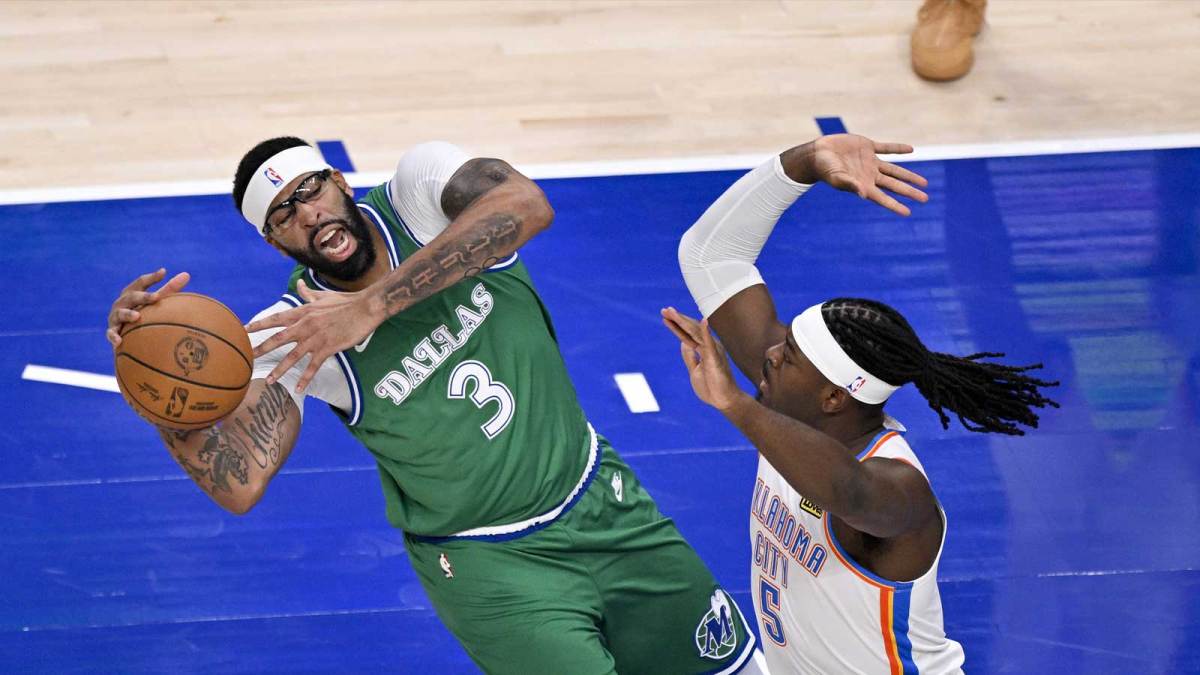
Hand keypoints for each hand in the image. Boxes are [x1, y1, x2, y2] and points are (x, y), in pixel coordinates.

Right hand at [106, 268, 190, 346]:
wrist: (128, 333)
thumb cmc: (144, 312)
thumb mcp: (155, 300)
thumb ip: (169, 289)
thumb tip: (187, 274)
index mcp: (132, 292)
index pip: (141, 282)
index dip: (152, 278)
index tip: (163, 272)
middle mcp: (122, 302)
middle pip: (132, 296)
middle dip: (143, 296)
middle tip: (156, 296)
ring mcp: (115, 316)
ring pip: (120, 313)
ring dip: (127, 314)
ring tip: (137, 316)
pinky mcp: (113, 330)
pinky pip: (111, 333)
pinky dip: (113, 336)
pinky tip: (119, 341)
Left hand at [243, 279, 381, 392]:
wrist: (365, 308)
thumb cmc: (346, 301)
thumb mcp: (324, 295)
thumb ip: (308, 294)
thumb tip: (299, 284)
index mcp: (303, 312)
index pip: (276, 319)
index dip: (259, 325)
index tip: (244, 330)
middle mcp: (305, 325)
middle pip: (278, 339)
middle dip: (261, 349)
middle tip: (246, 358)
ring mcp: (316, 338)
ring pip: (293, 356)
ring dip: (279, 369)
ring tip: (269, 381)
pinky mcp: (328, 348)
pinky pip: (313, 367)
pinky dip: (305, 379)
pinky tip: (298, 389)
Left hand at [661, 307, 745, 411]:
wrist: (724, 401)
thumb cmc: (711, 387)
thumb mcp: (695, 370)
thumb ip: (690, 356)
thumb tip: (682, 342)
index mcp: (703, 349)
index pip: (687, 334)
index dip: (676, 324)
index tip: (665, 315)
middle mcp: (708, 346)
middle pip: (690, 329)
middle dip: (677, 319)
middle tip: (664, 309)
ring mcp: (712, 351)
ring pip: (695, 333)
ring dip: (683, 321)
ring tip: (672, 312)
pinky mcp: (715, 359)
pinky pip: (709, 343)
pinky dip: (705, 332)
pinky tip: (703, 321)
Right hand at [785, 134, 928, 215]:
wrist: (817, 153)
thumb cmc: (824, 169)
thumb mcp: (837, 178)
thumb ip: (850, 185)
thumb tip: (864, 194)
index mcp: (863, 185)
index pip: (883, 198)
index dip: (895, 205)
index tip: (908, 212)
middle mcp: (869, 175)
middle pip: (894, 185)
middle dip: (910, 192)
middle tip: (925, 199)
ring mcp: (870, 162)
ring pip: (894, 170)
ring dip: (909, 175)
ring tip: (924, 182)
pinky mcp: (867, 147)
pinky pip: (886, 148)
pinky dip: (898, 149)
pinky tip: (910, 150)